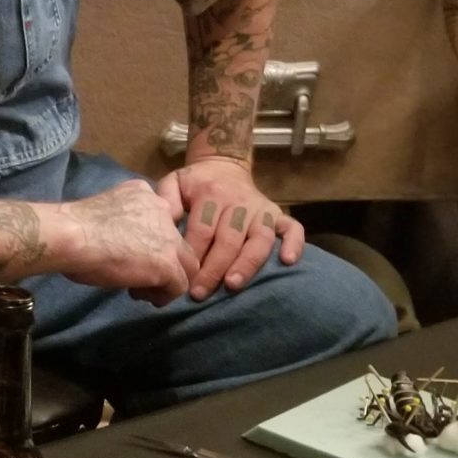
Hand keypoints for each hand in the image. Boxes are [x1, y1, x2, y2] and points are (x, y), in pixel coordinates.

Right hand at [51, 179, 196, 306]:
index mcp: (145, 193)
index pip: (163, 220)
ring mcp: (168, 238)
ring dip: (168, 280)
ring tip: (144, 291)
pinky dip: (165, 295)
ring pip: (187, 264)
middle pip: (179, 242)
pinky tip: (147, 297)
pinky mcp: (167, 263)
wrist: (71, 236)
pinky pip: (179, 285)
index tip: (136, 254)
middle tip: (142, 275)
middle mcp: (163, 210)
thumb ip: (123, 220)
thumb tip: (121, 240)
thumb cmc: (73, 226)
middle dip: (165, 261)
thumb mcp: (105, 210)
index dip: (153, 241)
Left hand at [157, 156, 303, 300]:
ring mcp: (261, 209)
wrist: (223, 164)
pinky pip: (293, 228)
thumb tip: (162, 227)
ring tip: (232, 285)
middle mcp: (239, 203)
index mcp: (212, 195)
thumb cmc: (196, 182)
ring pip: (259, 240)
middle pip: (229, 240)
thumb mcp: (175, 183)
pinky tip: (288, 262)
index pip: (202, 229)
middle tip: (199, 293)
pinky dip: (295, 244)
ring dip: (247, 265)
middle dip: (214, 269)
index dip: (192, 254)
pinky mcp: (278, 214)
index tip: (180, 277)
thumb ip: (166, 202)